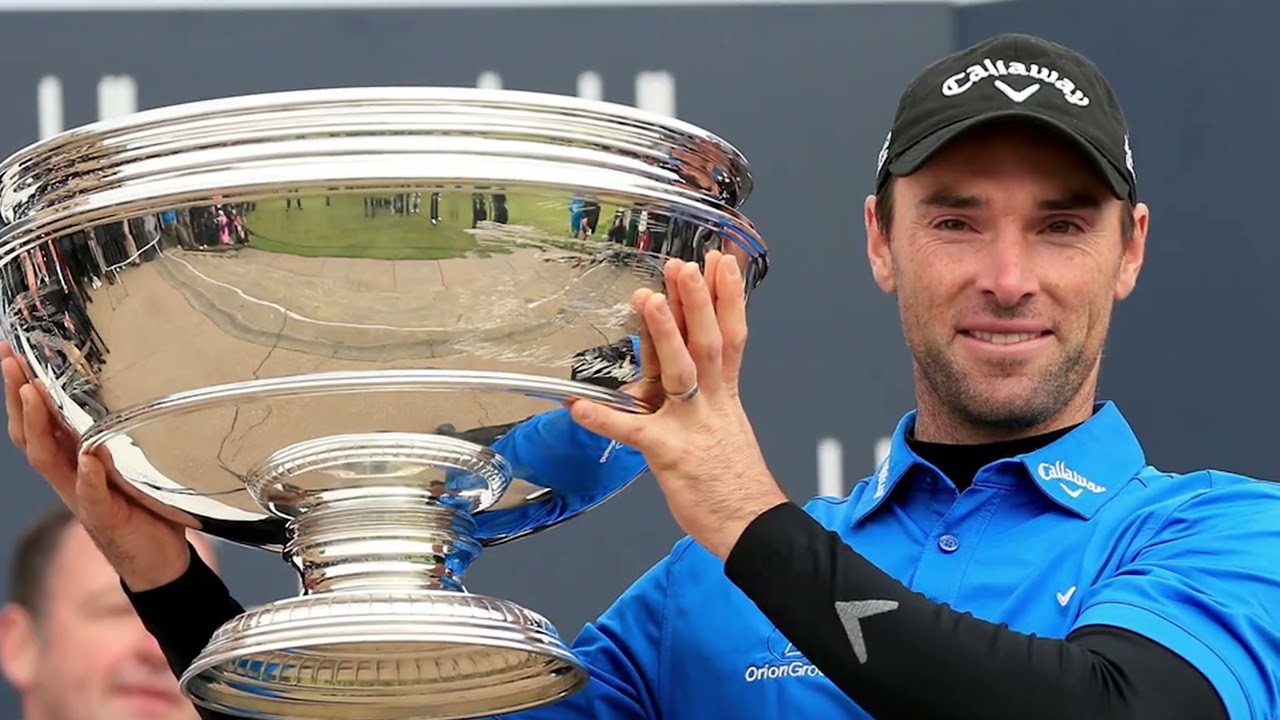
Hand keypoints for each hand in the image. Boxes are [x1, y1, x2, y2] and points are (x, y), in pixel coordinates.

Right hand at [1, 343, 191, 591]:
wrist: (154, 559)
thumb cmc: (141, 507)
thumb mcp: (125, 463)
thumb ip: (116, 436)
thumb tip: (121, 392)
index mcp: (71, 457)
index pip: (37, 418)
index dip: (21, 387)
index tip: (11, 351)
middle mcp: (67, 474)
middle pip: (30, 432)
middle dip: (16, 396)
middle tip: (8, 358)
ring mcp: (80, 495)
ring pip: (48, 458)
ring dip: (38, 425)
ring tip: (33, 394)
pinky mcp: (105, 516)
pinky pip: (92, 494)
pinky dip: (89, 475)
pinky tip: (88, 457)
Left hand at [567, 251, 787, 559]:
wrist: (753, 529)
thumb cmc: (733, 483)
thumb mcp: (724, 428)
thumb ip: (700, 396)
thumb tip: (674, 368)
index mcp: (725, 397)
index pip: (730, 337)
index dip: (727, 298)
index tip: (720, 262)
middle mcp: (712, 404)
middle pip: (707, 343)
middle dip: (695, 300)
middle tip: (682, 264)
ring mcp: (691, 427)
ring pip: (679, 373)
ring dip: (663, 334)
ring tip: (646, 299)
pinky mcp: (669, 455)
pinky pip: (631, 433)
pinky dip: (603, 419)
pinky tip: (577, 404)